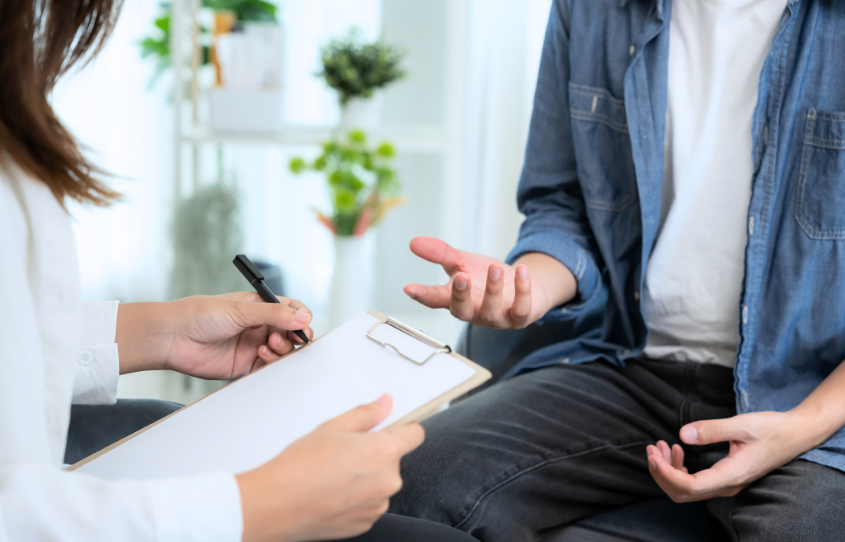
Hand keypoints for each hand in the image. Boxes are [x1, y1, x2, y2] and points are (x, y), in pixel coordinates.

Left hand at [116, 292, 313, 378]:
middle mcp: (259, 326)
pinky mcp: (245, 366)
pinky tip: (260, 357)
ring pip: (282, 353)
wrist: (173, 337)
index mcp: (260, 307)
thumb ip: (274, 315)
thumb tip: (304, 317)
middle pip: (290, 333)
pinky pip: (267, 369)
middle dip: (293, 337)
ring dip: (282, 351)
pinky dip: (270, 365)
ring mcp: (253, 346)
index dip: (301, 318)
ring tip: (268, 347)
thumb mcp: (241, 310)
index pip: (291, 310)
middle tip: (289, 339)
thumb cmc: (201, 314)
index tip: (304, 325)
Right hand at [236, 395, 424, 541]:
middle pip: (393, 460)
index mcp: (384, 452)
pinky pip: (369, 504)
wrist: (277, 505)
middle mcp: (388, 481)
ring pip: (380, 484)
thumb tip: (384, 404)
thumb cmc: (300, 466)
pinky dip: (356, 499)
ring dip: (365, 479)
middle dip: (375, 455)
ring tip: (334, 475)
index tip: (396, 427)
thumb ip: (366, 414)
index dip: (404, 428)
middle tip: (345, 453)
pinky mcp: (366, 524)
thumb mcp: (333, 427)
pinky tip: (332, 492)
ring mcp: (378, 506)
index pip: (415, 434)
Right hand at [403, 237, 563, 328]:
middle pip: (461, 312)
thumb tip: (414, 242)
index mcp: (456, 299)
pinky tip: (521, 270)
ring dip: (492, 290)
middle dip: (461, 296)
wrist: (521, 284)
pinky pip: (521, 310)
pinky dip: (522, 290)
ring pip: (491, 311)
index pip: (435, 299)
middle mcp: (474, 313)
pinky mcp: (520, 317)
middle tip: (460, 277)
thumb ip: (441, 254)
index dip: (423, 295)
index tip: (409, 288)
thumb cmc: (486, 278)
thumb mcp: (463, 262)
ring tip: (494, 267)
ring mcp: (497, 318)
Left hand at [646, 411, 814, 501]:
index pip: (689, 486)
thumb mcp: (742, 424)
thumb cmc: (771, 429)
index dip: (665, 474)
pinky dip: (679, 469)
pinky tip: (677, 450)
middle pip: (682, 493)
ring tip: (661, 446)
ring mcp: (725, 484)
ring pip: (686, 490)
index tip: (653, 454)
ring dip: (668, 471)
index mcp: (730, 475)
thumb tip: (682, 434)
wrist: (794, 435)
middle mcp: (726, 485)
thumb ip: (712, 429)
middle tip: (652, 448)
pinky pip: (694, 483)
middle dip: (661, 473)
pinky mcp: (724, 478)